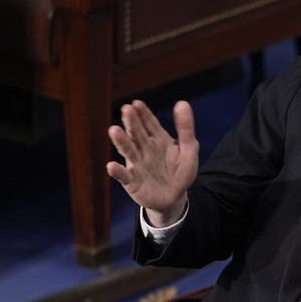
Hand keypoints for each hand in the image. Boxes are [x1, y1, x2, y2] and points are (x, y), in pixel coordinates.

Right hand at [105, 99, 198, 224]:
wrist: (175, 198)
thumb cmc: (181, 172)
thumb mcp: (189, 149)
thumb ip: (185, 128)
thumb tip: (183, 103)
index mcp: (157, 139)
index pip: (149, 123)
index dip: (144, 114)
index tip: (137, 104)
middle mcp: (144, 149)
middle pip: (137, 133)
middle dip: (132, 122)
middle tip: (126, 110)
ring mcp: (136, 164)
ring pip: (128, 151)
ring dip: (121, 141)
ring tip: (114, 130)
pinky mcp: (132, 182)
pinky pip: (124, 176)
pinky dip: (117, 172)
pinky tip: (111, 166)